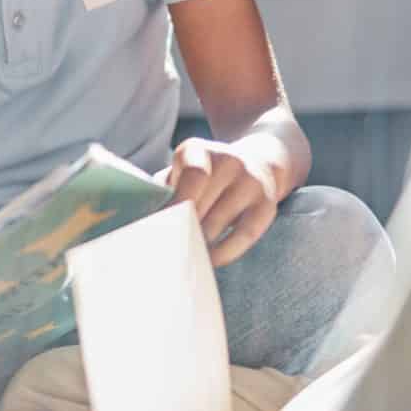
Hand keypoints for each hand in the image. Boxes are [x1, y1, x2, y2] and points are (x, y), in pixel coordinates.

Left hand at [158, 138, 280, 266]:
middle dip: (180, 228)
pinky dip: (224, 252)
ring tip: (181, 256)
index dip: (176, 203)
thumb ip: (163, 191)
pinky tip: (209, 260)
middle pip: (200, 204)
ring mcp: (251, 182)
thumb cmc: (204, 176)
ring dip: (198, 242)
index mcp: (198, 150)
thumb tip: (144, 222)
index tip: (160, 227)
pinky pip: (244, 235)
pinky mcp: (267, 206)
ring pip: (217, 223)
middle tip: (165, 250)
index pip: (192, 175)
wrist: (257, 163)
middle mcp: (228, 161)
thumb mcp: (180, 172)